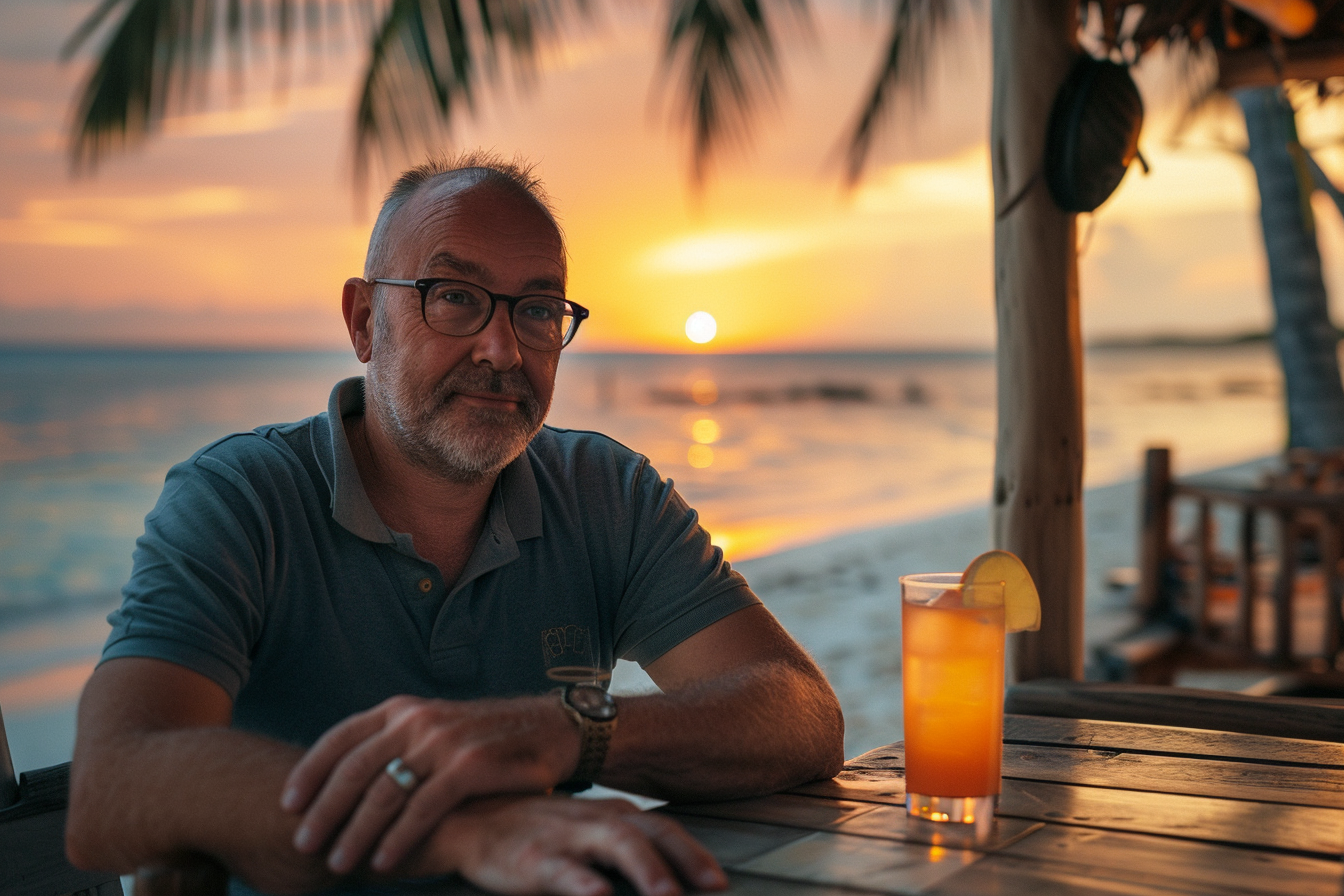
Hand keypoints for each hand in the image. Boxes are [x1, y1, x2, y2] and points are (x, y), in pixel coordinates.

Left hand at [280, 694, 579, 873]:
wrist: (551, 728)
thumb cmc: (487, 736)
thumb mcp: (434, 727)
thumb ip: (396, 744)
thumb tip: (346, 781)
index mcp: (401, 709)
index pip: (339, 738)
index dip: (309, 772)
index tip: (287, 804)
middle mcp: (416, 720)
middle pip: (353, 769)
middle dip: (323, 811)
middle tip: (301, 843)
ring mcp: (442, 742)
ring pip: (382, 793)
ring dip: (354, 833)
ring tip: (337, 863)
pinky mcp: (468, 767)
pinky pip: (421, 810)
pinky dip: (397, 840)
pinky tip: (382, 862)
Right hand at [414, 796, 727, 895]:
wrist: (461, 819)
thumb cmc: (526, 827)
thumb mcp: (578, 830)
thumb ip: (617, 844)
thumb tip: (663, 874)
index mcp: (606, 815)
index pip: (661, 829)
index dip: (693, 853)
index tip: (719, 880)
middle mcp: (591, 820)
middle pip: (648, 833)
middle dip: (684, 860)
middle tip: (714, 885)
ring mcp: (562, 836)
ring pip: (614, 844)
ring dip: (645, 870)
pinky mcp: (529, 857)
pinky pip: (560, 869)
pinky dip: (582, 882)